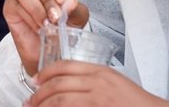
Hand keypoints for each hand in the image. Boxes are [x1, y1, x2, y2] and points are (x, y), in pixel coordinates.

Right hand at [3, 0, 88, 75]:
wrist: (50, 48)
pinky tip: (38, 27)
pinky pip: (16, 6)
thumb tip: (71, 2)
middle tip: (56, 17)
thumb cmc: (62, 27)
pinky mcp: (9, 6)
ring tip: (47, 24)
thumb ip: (75, 9)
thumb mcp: (76, 18)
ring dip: (37, 9)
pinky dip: (29, 18)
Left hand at [27, 61, 168, 106]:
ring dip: (44, 105)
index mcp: (100, 72)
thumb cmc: (137, 103)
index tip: (36, 80)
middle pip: (58, 83)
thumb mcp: (114, 82)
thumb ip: (93, 80)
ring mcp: (97, 99)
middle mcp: (97, 83)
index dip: (46, 73)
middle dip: (39, 93)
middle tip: (31, 101)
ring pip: (61, 100)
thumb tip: (67, 86)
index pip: (65, 66)